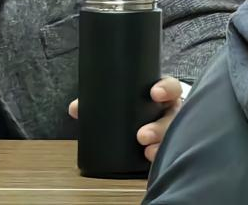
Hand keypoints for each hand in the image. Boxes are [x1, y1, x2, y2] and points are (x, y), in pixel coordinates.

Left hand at [68, 76, 185, 162]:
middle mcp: (170, 111)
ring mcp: (172, 129)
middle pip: (173, 117)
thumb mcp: (118, 97)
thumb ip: (97, 101)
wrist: (142, 120)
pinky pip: (171, 151)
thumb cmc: (131, 105)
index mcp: (160, 94)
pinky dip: (161, 156)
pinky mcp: (170, 144)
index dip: (165, 89)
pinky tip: (151, 160)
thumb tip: (75, 109)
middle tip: (142, 135)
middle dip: (159, 127)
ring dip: (160, 144)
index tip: (154, 94)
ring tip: (147, 152)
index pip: (170, 87)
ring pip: (172, 136)